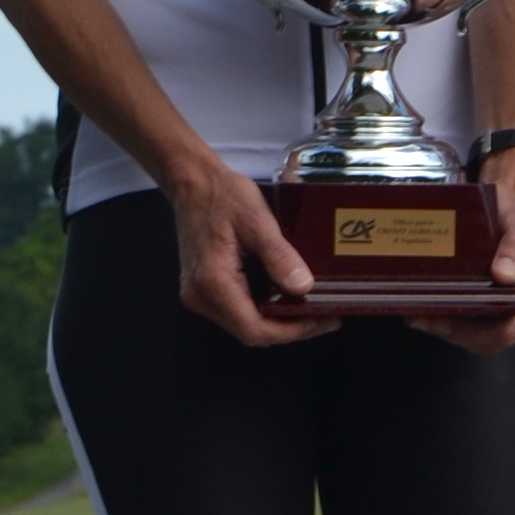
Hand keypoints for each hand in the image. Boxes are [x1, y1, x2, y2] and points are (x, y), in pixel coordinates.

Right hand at [167, 162, 330, 346]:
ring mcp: (199, 294)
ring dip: (277, 320)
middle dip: (288, 328)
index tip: (320, 320)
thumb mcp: (257, 220)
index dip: (290, 331)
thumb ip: (279, 256)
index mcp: (213, 281)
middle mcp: (200, 295)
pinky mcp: (204, 289)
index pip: (254, 329)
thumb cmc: (220, 195)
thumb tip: (303, 287)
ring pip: (243, 324)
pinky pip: (236, 310)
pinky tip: (284, 297)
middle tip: (322, 316)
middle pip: (249, 332)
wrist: (192, 183)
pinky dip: (263, 308)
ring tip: (309, 308)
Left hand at [428, 148, 514, 356]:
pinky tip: (430, 308)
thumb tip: (504, 274)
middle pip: (490, 340)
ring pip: (479, 336)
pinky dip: (452, 319)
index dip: (472, 331)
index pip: (507, 331)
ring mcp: (513, 313)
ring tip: (420, 313)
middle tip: (422, 316)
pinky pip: (475, 324)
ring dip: (448, 328)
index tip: (443, 318)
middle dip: (454, 332)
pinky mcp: (497, 309)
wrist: (510, 205)